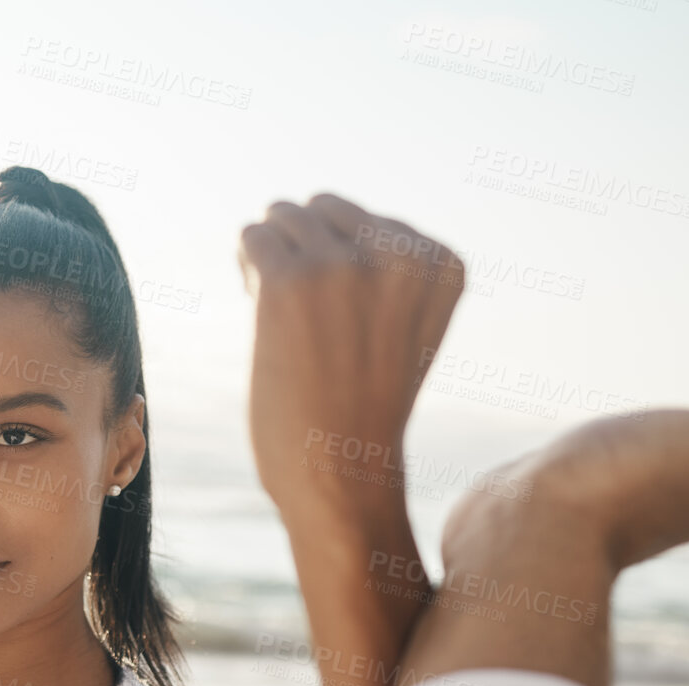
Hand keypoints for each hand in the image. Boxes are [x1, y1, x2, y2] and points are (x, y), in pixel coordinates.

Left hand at [238, 193, 463, 517]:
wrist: (340, 477)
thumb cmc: (361, 407)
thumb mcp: (400, 326)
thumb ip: (383, 266)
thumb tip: (303, 206)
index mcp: (440, 263)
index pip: (365, 217)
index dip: (335, 256)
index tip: (336, 309)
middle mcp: (400, 255)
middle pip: (321, 208)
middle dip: (300, 248)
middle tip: (297, 309)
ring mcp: (345, 266)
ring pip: (283, 217)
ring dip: (270, 257)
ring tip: (279, 312)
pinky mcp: (291, 282)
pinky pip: (254, 237)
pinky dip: (248, 265)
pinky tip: (256, 304)